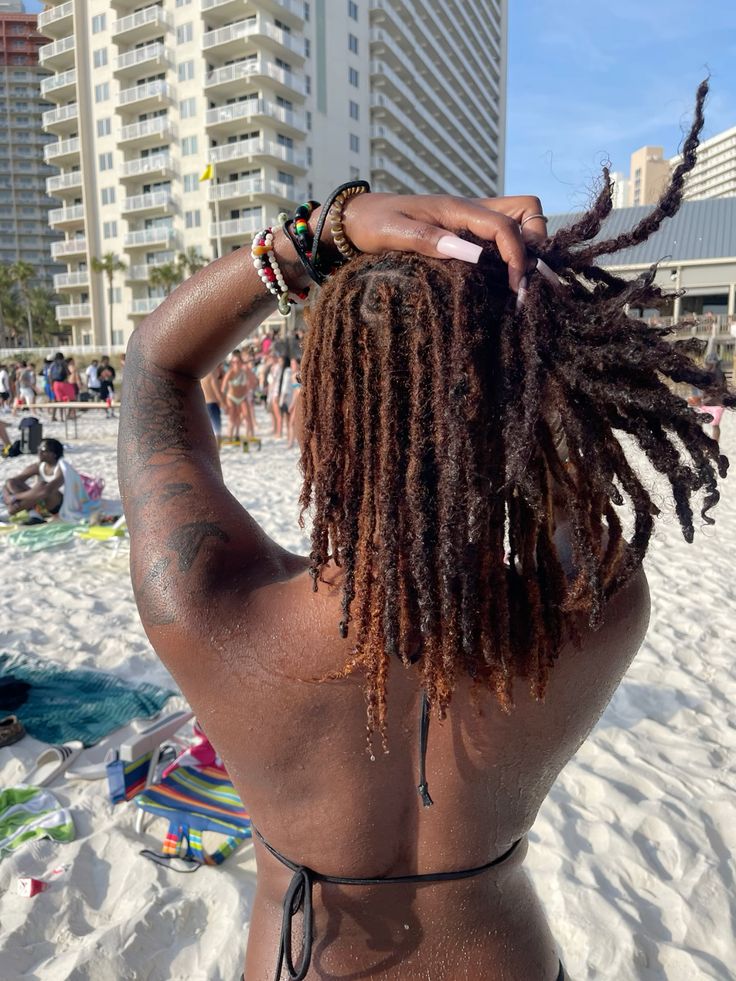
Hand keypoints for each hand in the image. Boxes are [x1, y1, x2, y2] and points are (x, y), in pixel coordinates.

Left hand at [340, 193, 546, 290]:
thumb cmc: (373, 223)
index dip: (517, 254)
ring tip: (516, 282)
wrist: (356, 218)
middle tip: (522, 279)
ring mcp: (470, 220)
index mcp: (457, 209)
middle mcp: (470, 210)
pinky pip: (500, 236)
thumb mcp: (394, 233)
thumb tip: (467, 252)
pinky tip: (501, 281)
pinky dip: (510, 254)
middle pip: (525, 211)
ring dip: (525, 246)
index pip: (504, 226)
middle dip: (534, 241)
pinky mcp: (466, 232)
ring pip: (517, 220)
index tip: (515, 285)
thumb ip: (429, 239)